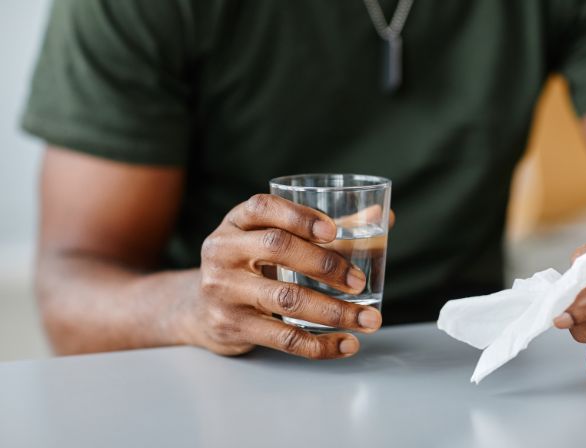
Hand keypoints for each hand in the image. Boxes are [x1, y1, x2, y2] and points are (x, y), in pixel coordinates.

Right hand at [180, 194, 382, 358]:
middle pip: (278, 248)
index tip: (333, 231)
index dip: (299, 216)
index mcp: (237, 223)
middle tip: (360, 281)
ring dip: (335, 311)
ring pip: (286, 299)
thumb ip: (325, 230)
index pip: (263, 208)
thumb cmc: (250, 266)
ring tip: (369, 319)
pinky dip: (320, 344)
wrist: (197, 308)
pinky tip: (346, 344)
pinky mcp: (232, 326)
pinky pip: (282, 337)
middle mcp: (224, 252)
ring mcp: (224, 290)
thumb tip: (382, 218)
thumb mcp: (271, 239)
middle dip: (326, 265)